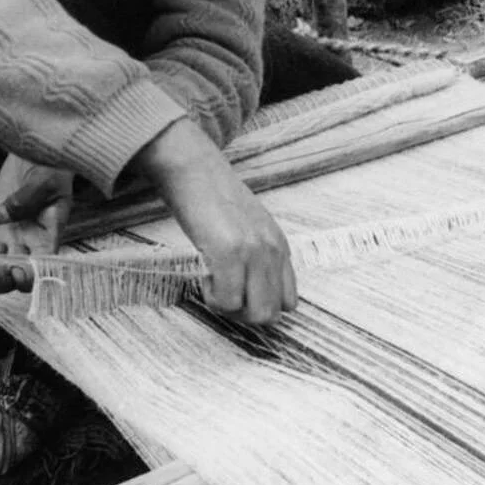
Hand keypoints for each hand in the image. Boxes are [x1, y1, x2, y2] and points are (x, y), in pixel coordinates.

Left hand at [0, 155, 74, 292]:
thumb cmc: (51, 167)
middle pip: (14, 270)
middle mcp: (28, 242)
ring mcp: (7, 236)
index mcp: (48, 235)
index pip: (42, 263)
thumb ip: (27, 198)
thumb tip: (2, 217)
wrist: (36, 154)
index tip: (18, 275)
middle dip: (1, 278)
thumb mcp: (45, 180)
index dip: (31, 275)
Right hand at [132, 120, 296, 324]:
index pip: (289, 301)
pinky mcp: (229, 253)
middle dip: (244, 314)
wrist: (194, 170)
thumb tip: (253, 293)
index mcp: (280, 246)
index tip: (239, 294)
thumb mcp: (250, 227)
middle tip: (222, 295)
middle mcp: (272, 250)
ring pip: (254, 314)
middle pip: (271, 313)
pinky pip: (227, 301)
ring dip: (229, 308)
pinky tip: (204, 276)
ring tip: (213, 285)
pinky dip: (212, 298)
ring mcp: (253, 252)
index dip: (261, 305)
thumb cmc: (214, 199)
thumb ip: (260, 256)